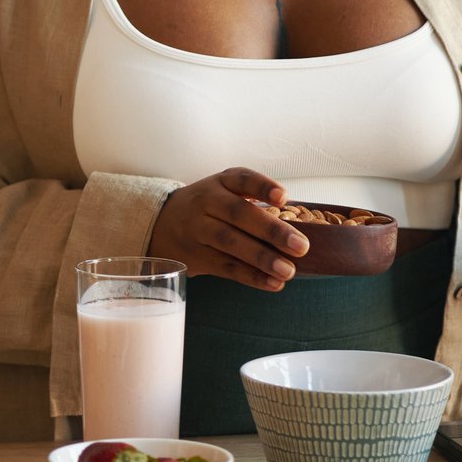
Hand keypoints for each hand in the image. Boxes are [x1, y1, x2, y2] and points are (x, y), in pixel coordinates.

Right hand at [145, 167, 309, 291]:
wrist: (160, 223)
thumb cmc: (207, 206)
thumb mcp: (222, 190)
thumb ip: (253, 198)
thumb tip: (296, 221)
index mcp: (219, 183)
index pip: (241, 179)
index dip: (262, 187)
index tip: (284, 197)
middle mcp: (206, 203)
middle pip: (238, 214)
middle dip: (271, 230)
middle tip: (301, 245)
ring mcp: (198, 230)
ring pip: (231, 243)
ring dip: (262, 258)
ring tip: (289, 270)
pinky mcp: (196, 256)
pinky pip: (226, 267)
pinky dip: (252, 277)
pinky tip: (273, 283)